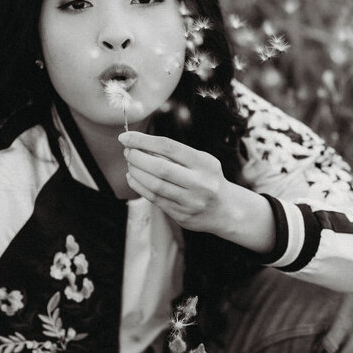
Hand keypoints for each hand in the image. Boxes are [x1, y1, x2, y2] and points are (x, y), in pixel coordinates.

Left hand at [119, 131, 274, 252]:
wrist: (226, 210)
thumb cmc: (208, 178)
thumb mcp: (200, 161)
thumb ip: (175, 154)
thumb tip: (140, 144)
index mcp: (205, 163)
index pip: (169, 147)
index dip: (143, 140)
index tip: (125, 137)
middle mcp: (200, 183)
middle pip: (160, 168)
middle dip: (137, 157)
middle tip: (127, 151)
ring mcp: (191, 201)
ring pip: (155, 185)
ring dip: (136, 172)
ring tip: (130, 164)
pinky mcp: (182, 215)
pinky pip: (154, 199)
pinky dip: (139, 186)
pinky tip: (133, 178)